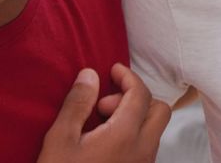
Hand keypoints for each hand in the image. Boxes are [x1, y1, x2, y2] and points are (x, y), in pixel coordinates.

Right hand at [37, 63, 171, 162]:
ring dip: (134, 117)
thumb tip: (90, 74)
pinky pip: (147, 146)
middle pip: (159, 110)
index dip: (128, 77)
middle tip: (104, 105)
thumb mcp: (60, 139)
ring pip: (154, 130)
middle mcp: (143, 150)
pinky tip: (105, 140)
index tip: (113, 69)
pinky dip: (133, 133)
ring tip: (99, 124)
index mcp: (125, 136)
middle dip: (136, 98)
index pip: (140, 95)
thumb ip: (78, 104)